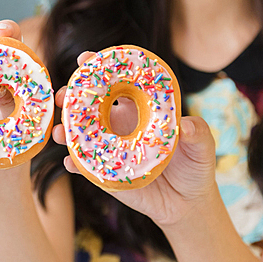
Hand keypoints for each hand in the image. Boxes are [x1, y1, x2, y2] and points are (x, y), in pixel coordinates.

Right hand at [52, 51, 217, 227]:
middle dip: (71, 97)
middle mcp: (121, 125)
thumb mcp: (203, 146)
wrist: (187, 203)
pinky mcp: (106, 173)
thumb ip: (198, 133)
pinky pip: (85, 167)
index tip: (85, 58)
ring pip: (81, 135)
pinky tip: (69, 161)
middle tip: (62, 96)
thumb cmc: (195, 165)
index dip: (100, 69)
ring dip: (66, 130)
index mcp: (140, 109)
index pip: (117, 83)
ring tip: (59, 132)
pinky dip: (75, 163)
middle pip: (90, 106)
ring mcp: (110, 148)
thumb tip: (187, 125)